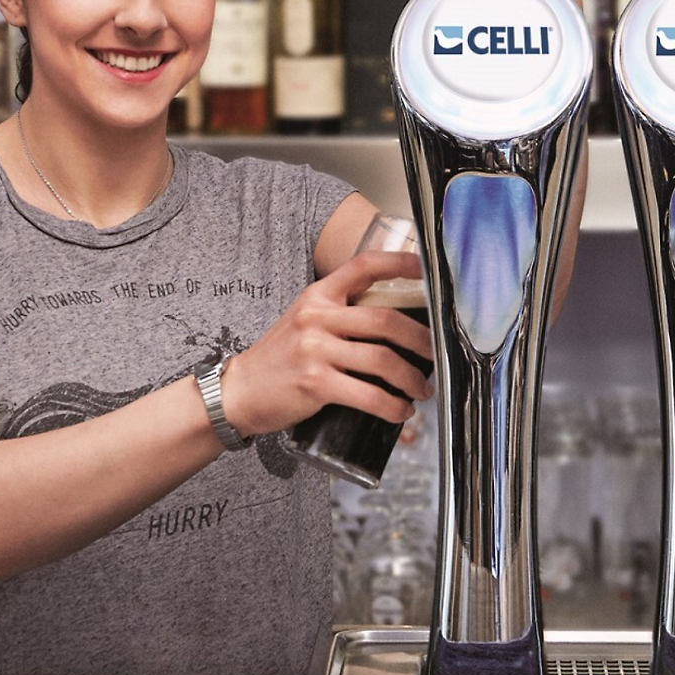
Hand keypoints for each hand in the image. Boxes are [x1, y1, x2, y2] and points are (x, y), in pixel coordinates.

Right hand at [221, 250, 433, 435]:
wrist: (239, 390)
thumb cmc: (280, 357)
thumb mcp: (305, 319)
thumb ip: (341, 312)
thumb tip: (396, 322)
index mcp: (318, 295)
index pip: (364, 265)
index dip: (399, 263)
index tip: (427, 268)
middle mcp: (317, 317)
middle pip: (386, 320)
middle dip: (421, 340)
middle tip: (436, 355)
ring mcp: (315, 350)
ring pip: (383, 359)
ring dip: (412, 378)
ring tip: (422, 389)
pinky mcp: (315, 383)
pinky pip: (368, 395)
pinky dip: (391, 406)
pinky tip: (400, 411)